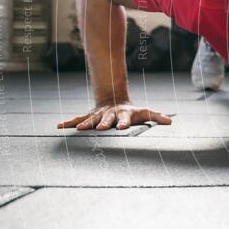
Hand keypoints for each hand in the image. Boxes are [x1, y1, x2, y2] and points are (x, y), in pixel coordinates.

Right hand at [57, 103, 172, 130]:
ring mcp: (98, 115)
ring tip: (78, 128)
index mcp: (124, 114)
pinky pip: (77, 118)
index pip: (125, 119)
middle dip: (103, 123)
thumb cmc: (132, 112)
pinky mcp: (89, 116)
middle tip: (100, 128)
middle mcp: (110, 114)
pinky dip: (68, 122)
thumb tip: (170, 121)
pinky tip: (58, 126)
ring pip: (91, 119)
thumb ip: (157, 116)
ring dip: (85, 123)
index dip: (124, 123)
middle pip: (107, 119)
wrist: (115, 100)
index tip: (122, 128)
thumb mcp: (145, 112)